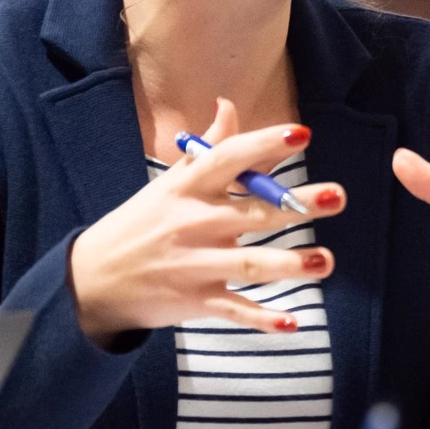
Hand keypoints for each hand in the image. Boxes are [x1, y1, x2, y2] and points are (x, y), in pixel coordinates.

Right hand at [68, 99, 346, 341]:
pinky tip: (292, 323)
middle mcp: (193, 223)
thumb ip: (207, 147)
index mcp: (188, 187)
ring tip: (326, 261)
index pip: (229, 158)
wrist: (91, 279)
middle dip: (297, 205)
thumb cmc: (141, 223)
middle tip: (338, 195)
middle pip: (252, 213)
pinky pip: (234, 310)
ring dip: (290, 264)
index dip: (264, 144)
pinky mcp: (196, 301)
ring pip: (249, 265)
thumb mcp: (170, 181)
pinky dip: (261, 320)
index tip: (302, 134)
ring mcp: (195, 265)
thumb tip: (229, 105)